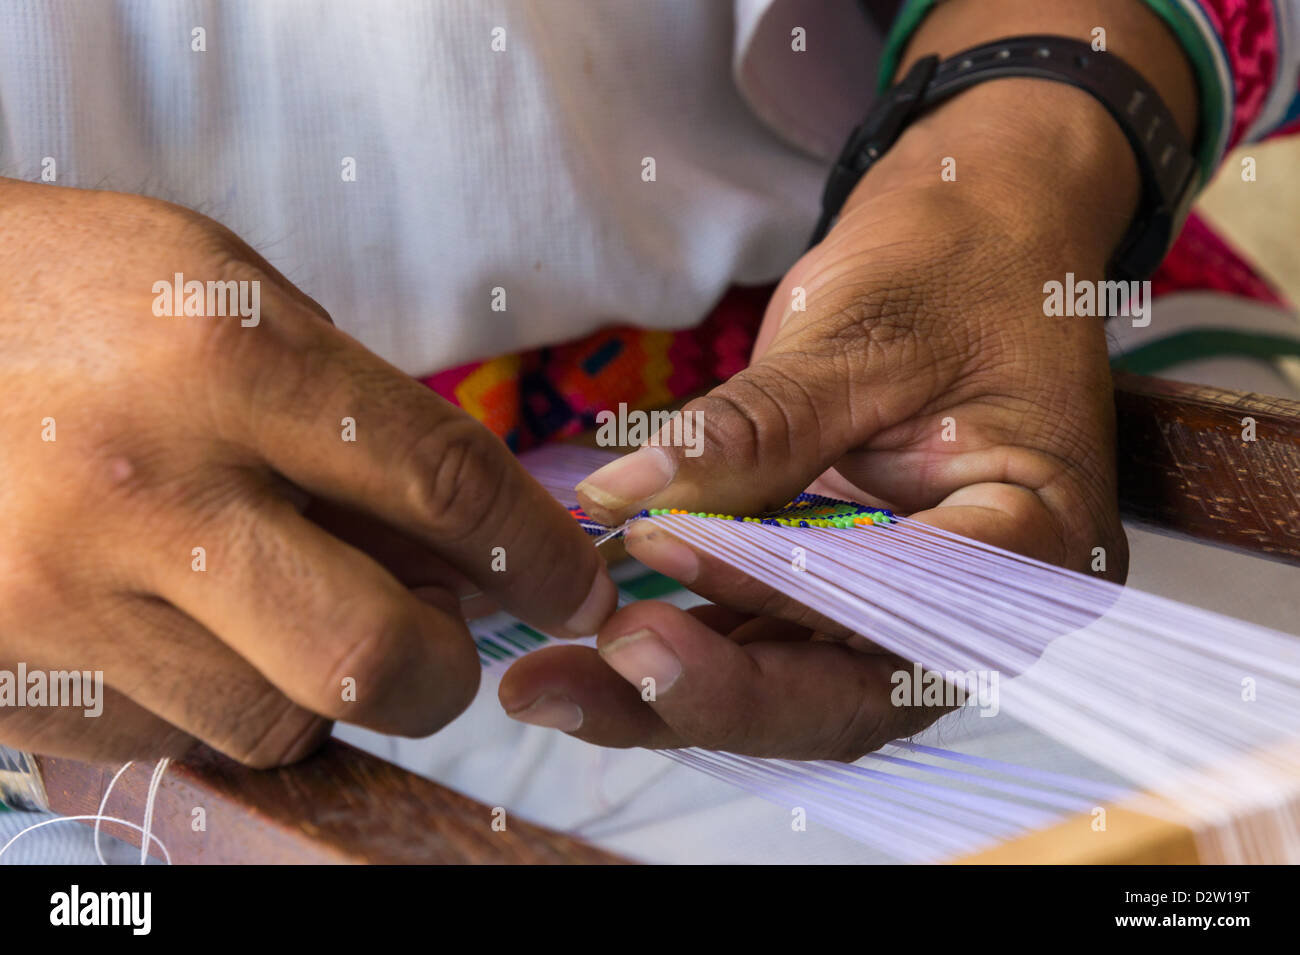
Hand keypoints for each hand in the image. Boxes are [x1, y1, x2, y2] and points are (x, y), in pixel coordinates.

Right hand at [0, 179, 614, 765]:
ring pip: (281, 720)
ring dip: (326, 684)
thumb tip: (462, 541)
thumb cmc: (68, 295)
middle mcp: (148, 493)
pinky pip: (181, 737)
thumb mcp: (224, 292)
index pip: (442, 482)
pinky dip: (222, 698)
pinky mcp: (18, 676)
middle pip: (375, 655)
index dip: (537, 552)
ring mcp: (68, 599)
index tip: (579, 587)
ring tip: (288, 609)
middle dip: (447, 670)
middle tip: (447, 639)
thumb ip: (352, 409)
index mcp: (222, 360)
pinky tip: (193, 626)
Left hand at [500, 80, 1137, 758]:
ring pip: (790, 691)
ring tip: (551, 686)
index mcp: (1035, 538)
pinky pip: (762, 643)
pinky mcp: (840, 594)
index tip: (661, 546)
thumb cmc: (954, 266)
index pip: (905, 603)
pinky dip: (685, 647)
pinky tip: (592, 653)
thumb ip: (758, 427)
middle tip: (586, 672)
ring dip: (672, 696)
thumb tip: (628, 495)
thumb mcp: (864, 334)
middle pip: (845, 697)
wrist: (978, 235)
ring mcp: (903, 608)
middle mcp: (977, 605)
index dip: (780, 590)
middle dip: (712, 697)